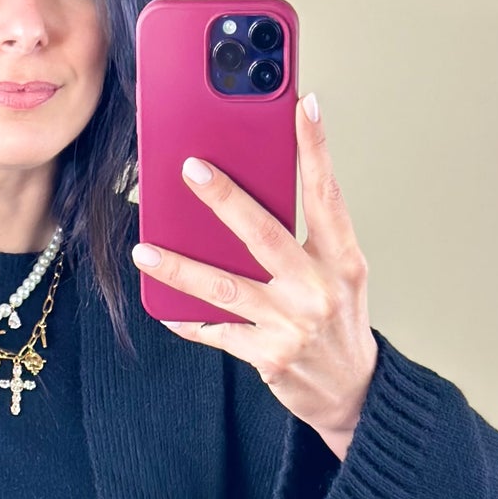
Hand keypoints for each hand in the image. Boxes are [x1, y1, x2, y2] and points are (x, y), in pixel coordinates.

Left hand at [131, 91, 378, 459]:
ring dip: (180, 268)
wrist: (351, 393)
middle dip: (225, 200)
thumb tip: (254, 197)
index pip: (327, 195)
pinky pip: (217, 331)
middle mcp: (317, 289)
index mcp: (342, 260)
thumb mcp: (341, 276)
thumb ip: (310, 240)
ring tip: (146, 250)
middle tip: (191, 169)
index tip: (302, 106)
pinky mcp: (267, 356)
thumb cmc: (339, 323)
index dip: (315, 149)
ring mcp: (290, 325)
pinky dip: (188, 319)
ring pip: (225, 288)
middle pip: (263, 236)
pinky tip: (164, 306)